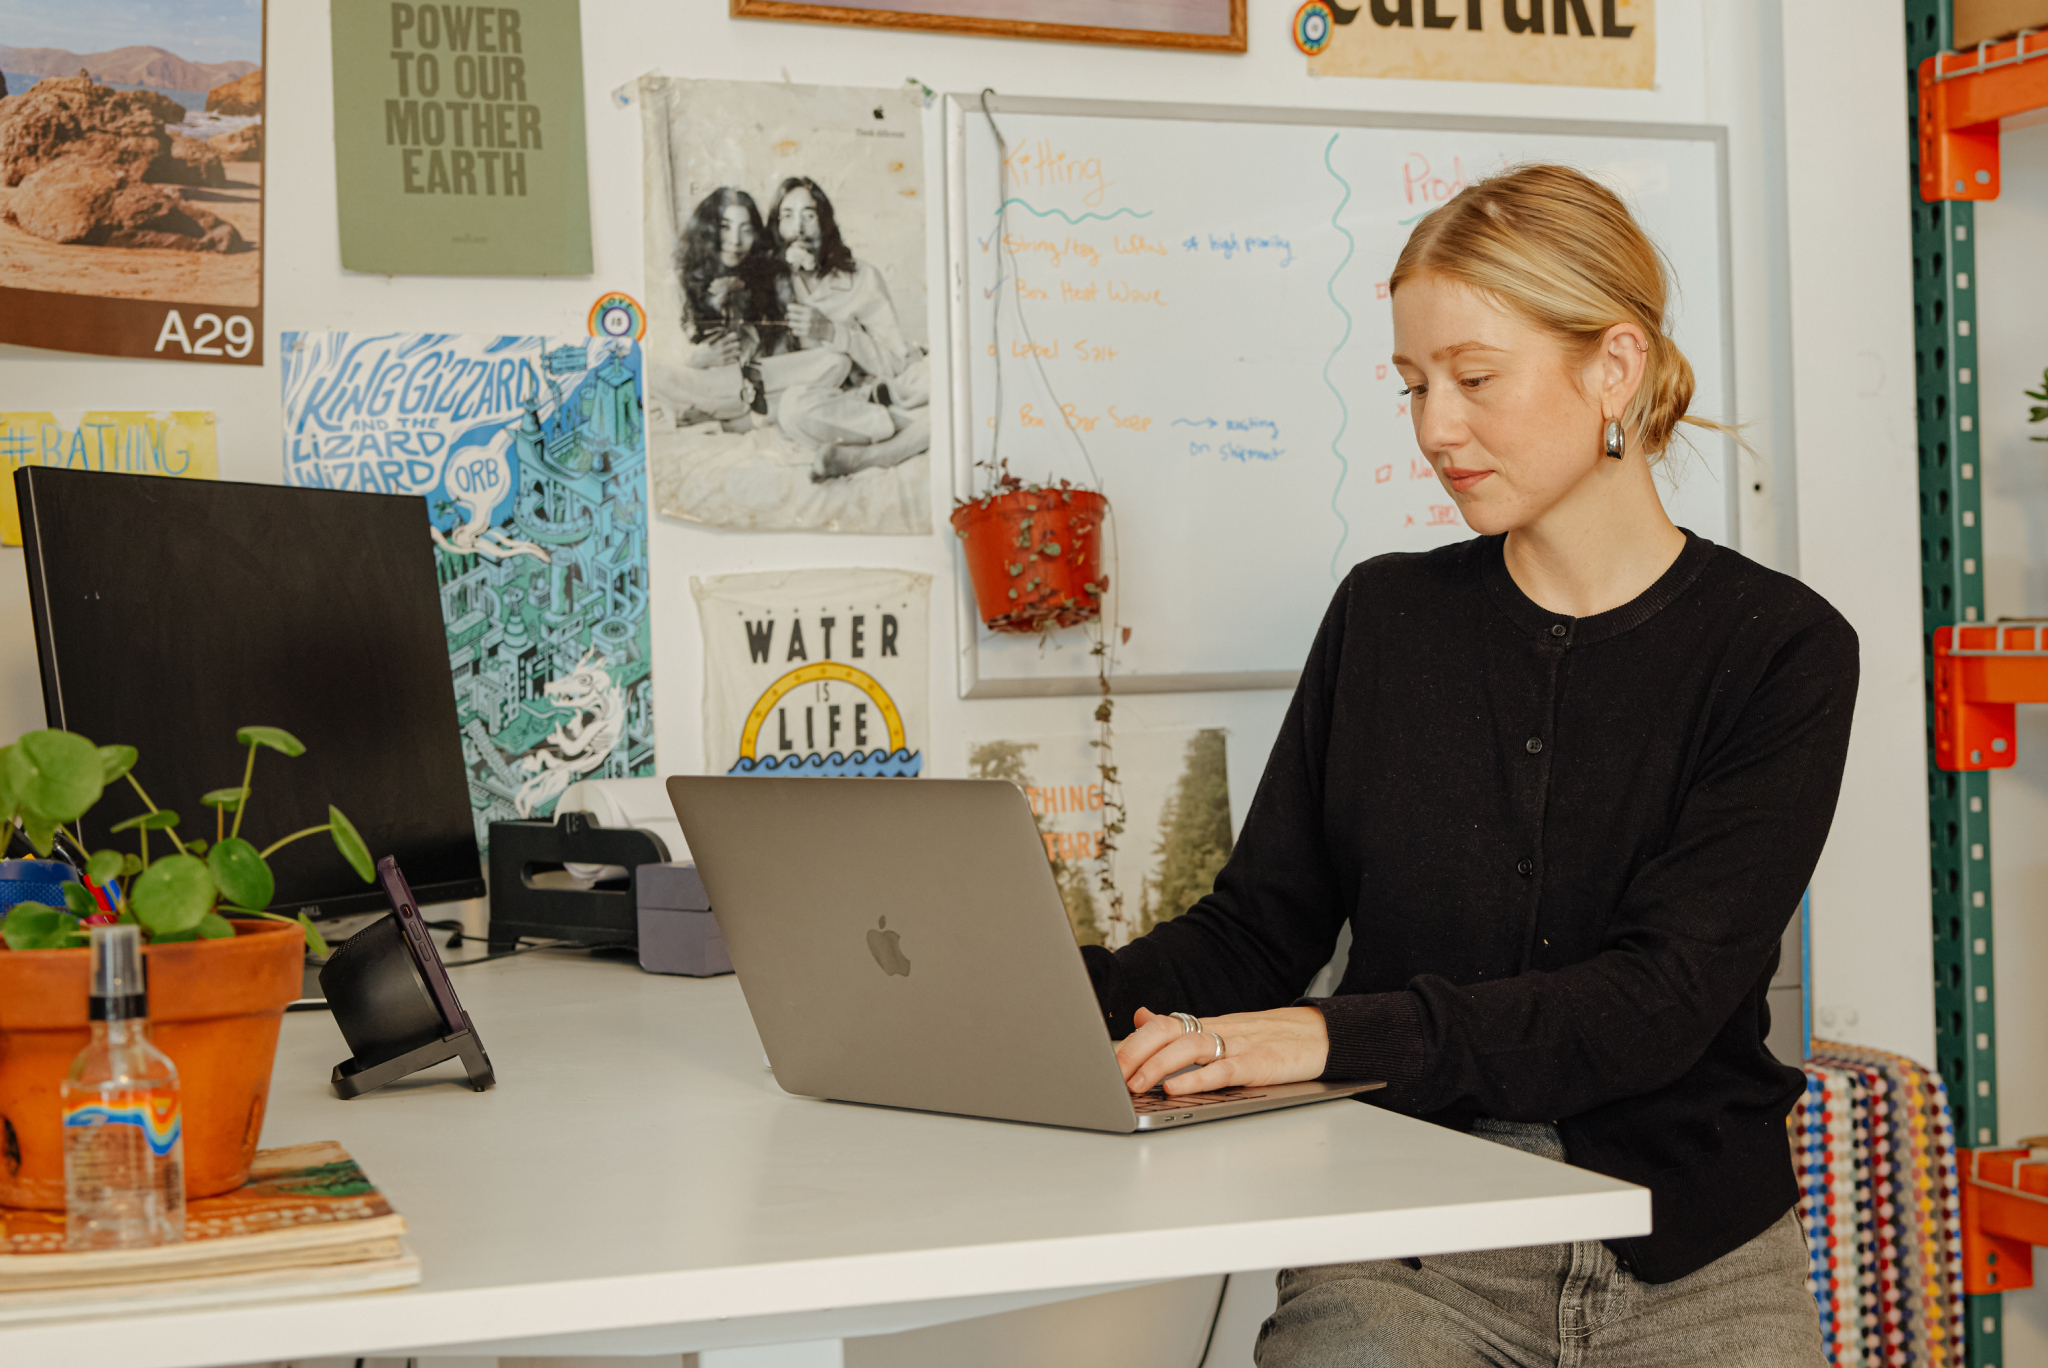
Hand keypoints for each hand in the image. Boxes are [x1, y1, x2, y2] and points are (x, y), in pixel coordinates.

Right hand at [687, 333, 741, 366]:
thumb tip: (722, 331)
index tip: (736, 334)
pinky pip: (731, 362)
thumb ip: (715, 336)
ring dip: (736, 352)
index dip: (731, 336)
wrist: (697, 360)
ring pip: (733, 354)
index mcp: (716, 345)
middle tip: (738, 344)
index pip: (726, 339)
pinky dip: (734, 360)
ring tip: (739, 351)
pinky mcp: (721, 364)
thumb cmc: (703, 349)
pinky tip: (735, 358)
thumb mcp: (707, 341)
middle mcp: (719, 351)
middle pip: (731, 346)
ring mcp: (720, 358)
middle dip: (735, 344)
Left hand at [786, 302, 832, 343]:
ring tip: (795, 323)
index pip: (791, 307)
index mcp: (808, 309)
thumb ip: (803, 306)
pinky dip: (795, 330)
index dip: (790, 308)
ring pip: (790, 324)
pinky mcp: (806, 333)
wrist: (827, 329)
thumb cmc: (818, 317)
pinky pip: (794, 331)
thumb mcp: (813, 309)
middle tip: (792, 317)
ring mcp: (806, 326)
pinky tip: (799, 329)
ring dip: (792, 324)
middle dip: (789, 316)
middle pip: (789, 315)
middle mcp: (807, 317)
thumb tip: (788, 307)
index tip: (792, 310)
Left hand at [1116, 1006, 1329, 1095]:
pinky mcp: (1262, 1064)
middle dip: (1135, 1053)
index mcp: (1209, 1025)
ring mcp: (1241, 1045)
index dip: (1132, 1042)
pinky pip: (1225, 1069)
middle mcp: (1220, 1031)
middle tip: (1112, 1077)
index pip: (1162, 1025)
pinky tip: (1176, 1089)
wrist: (1323, 1035)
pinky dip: (1198, 1078)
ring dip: (1158, 1066)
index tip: (1105, 1063)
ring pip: (1191, 1047)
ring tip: (1136, 1085)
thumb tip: (1141, 1016)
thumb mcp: (1222, 1031)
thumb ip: (1181, 1027)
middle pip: (1169, 1032)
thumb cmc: (1270, 1040)